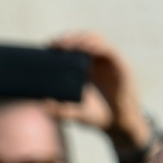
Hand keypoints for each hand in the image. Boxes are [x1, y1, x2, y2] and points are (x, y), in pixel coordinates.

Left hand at [46, 32, 158, 162]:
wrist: (119, 125)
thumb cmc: (97, 116)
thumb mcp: (75, 112)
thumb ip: (59, 109)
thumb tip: (41, 105)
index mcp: (85, 65)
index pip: (73, 44)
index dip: (61, 42)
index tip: (47, 46)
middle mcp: (97, 60)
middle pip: (83, 37)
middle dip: (69, 37)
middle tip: (56, 45)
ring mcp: (110, 61)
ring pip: (96, 38)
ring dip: (82, 39)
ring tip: (68, 45)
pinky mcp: (121, 65)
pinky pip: (109, 50)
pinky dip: (98, 46)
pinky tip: (87, 49)